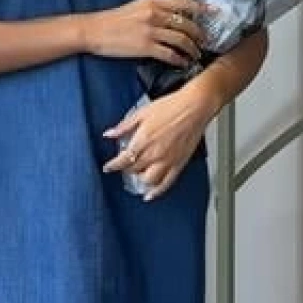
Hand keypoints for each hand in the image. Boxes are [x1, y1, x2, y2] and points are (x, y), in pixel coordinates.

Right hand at [82, 0, 208, 68]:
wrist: (94, 30)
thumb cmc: (112, 21)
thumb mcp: (135, 7)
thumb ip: (154, 10)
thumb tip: (170, 17)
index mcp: (152, 2)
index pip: (183, 3)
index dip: (201, 7)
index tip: (214, 11)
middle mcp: (154, 14)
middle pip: (186, 23)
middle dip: (199, 34)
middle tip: (205, 41)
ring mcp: (150, 30)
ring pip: (181, 39)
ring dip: (191, 49)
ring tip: (196, 55)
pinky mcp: (145, 46)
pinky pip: (169, 53)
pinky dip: (179, 59)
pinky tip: (182, 63)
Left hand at [102, 80, 216, 200]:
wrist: (194, 107)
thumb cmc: (171, 107)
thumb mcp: (142, 113)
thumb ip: (124, 126)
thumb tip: (109, 133)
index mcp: (143, 140)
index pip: (122, 160)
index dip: (112, 166)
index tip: (108, 168)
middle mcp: (154, 154)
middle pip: (133, 170)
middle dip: (126, 169)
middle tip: (124, 166)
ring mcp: (167, 161)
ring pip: (148, 180)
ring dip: (140, 180)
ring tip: (137, 175)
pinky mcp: (179, 164)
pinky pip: (166, 184)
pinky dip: (156, 192)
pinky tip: (150, 195)